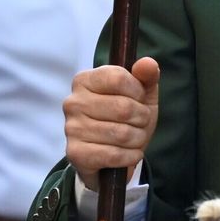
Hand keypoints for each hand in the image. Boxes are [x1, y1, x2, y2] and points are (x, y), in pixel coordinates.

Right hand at [64, 57, 159, 192]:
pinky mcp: (75, 153)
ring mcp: (71, 128)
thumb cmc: (126, 119)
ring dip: (138, 138)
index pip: (119, 78)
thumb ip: (146, 75)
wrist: (111, 156)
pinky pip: (114, 154)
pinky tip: (129, 153)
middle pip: (123, 107)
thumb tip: (147, 64)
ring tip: (133, 138)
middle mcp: (73, 102)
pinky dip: (130, 156)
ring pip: (122, 134)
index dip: (138, 92)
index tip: (138, 99)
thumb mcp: (141, 94)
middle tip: (139, 122)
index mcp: (85, 80)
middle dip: (142, 118)